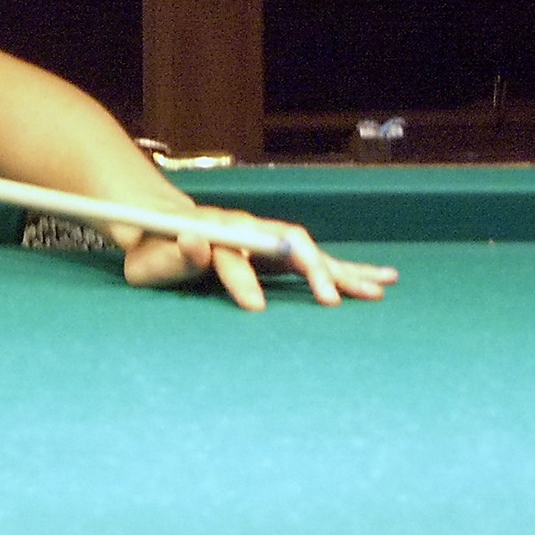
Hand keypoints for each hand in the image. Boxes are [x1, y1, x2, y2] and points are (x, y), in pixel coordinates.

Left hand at [121, 205, 397, 310]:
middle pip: (285, 244)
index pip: (233, 253)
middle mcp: (248, 228)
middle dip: (310, 270)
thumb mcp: (152, 260)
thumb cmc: (154, 251)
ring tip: (377, 288)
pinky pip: (318, 259)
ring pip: (310, 250)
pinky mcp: (280, 251)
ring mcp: (267, 236)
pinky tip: (382, 278)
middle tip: (329, 299)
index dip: (243, 278)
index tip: (254, 306)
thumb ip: (176, 254)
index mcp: (214, 230)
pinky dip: (349, 269)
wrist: (162, 230)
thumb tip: (195, 240)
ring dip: (341, 270)